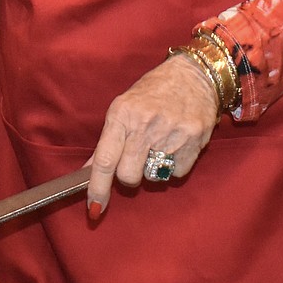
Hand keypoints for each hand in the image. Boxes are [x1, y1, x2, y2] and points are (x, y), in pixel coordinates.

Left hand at [86, 56, 219, 216]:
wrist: (193, 75)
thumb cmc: (153, 91)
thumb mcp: (124, 107)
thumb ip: (109, 140)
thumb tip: (89, 170)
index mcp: (122, 113)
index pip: (105, 159)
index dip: (97, 187)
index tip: (94, 208)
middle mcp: (145, 125)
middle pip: (128, 175)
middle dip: (128, 177)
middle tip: (134, 160)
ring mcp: (171, 134)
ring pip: (152, 177)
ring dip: (151, 170)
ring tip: (157, 146)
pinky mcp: (193, 142)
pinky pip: (176, 174)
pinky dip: (173, 166)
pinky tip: (175, 144)